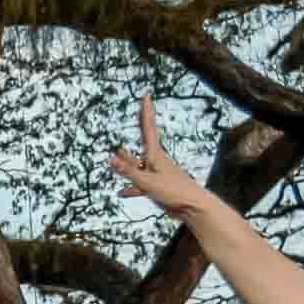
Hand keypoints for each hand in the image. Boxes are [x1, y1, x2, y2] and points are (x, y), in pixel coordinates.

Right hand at [109, 94, 209, 220]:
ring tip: (119, 153)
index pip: (148, 128)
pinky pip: (139, 184)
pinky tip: (122, 192)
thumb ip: (128, 171)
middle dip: (142, 124)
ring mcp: (156, 173)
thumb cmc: (173, 192)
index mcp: (155, 155)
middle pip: (145, 139)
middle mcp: (156, 160)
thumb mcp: (147, 181)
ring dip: (128, 160)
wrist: (193, 208)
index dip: (145, 112)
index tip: (146, 95)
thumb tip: (111, 158)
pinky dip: (130, 187)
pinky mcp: (156, 187)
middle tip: (143, 108)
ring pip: (138, 164)